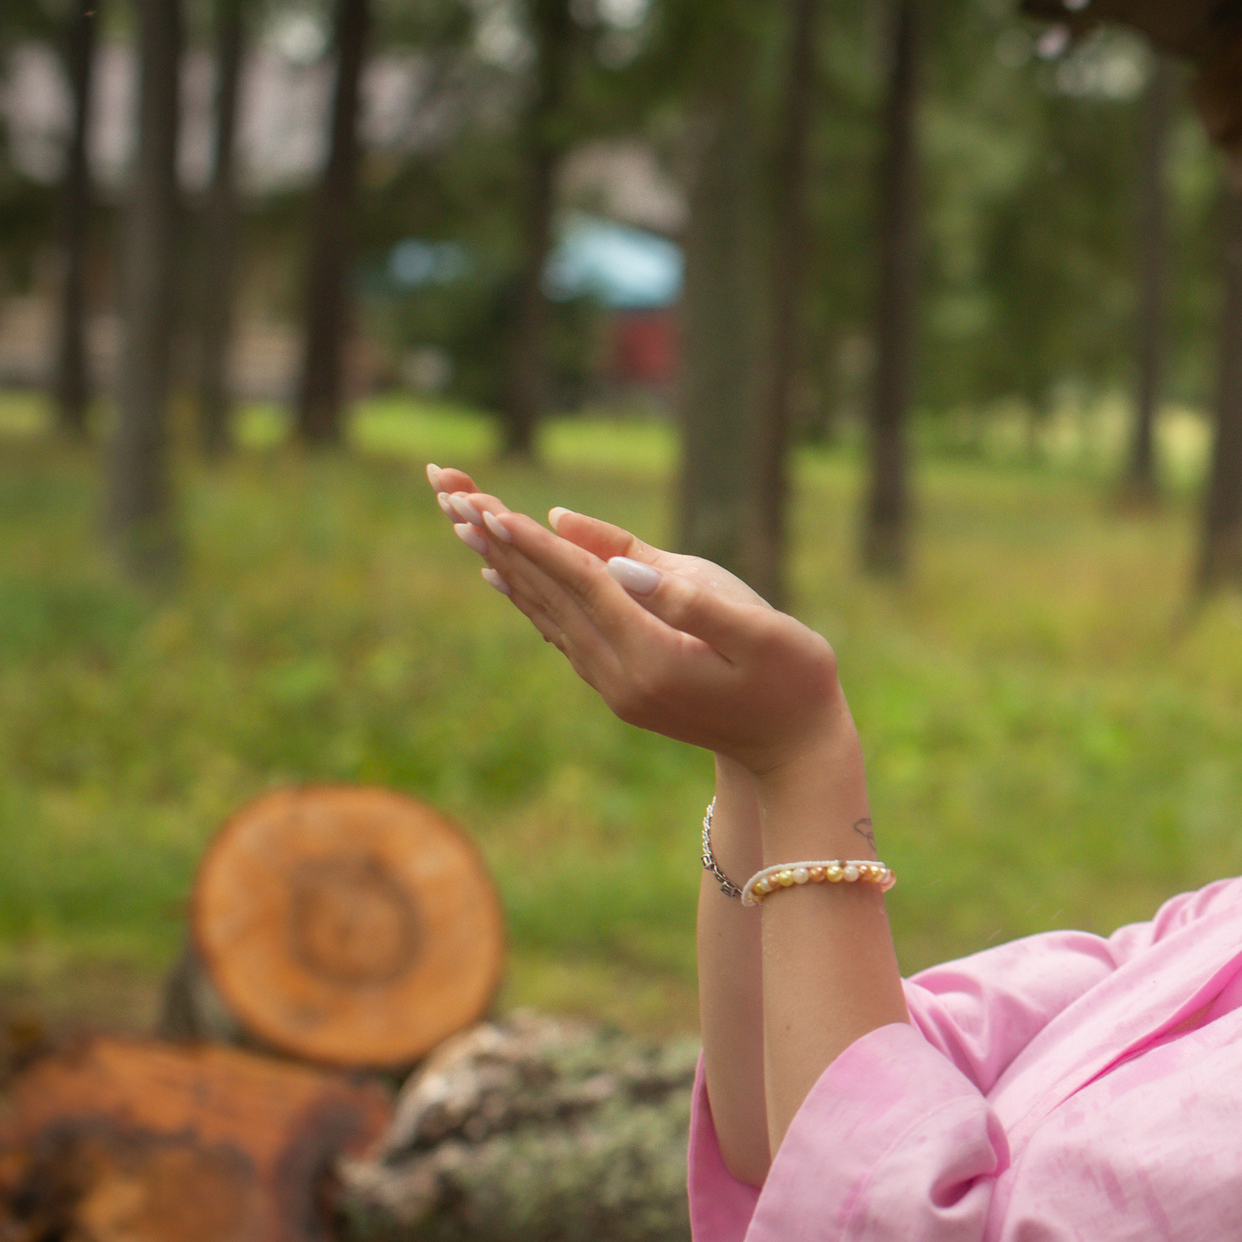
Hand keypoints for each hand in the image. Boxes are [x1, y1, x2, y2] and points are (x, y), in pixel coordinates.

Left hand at [424, 463, 848, 775]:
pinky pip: (558, 632)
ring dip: (502, 563)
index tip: (484, 504)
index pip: (581, 586)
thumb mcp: (760, 631)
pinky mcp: (618, 687)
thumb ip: (686, 595)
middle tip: (446, 491)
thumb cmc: (795, 679)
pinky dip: (526, 596)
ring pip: (545, 614)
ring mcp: (613, 686)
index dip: (534, 542)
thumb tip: (609, 560)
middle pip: (547, 595)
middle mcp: (618, 676)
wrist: (793, 750)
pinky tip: (502, 575)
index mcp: (653, 657)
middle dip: (498, 540)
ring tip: (458, 519)